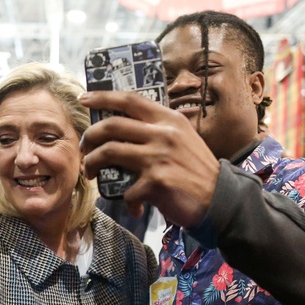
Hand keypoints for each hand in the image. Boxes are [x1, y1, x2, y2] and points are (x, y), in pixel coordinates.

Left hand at [79, 90, 219, 228]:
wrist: (220, 199)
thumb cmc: (197, 171)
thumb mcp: (183, 139)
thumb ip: (160, 130)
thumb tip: (127, 131)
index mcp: (168, 119)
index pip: (130, 100)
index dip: (103, 97)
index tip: (84, 98)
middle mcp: (163, 133)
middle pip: (111, 126)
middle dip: (89, 137)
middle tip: (83, 148)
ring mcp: (158, 157)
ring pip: (109, 152)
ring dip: (92, 164)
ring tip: (90, 173)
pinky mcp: (156, 182)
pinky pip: (127, 191)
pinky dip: (128, 202)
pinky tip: (135, 208)